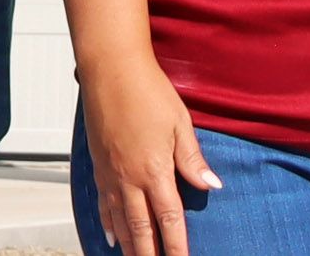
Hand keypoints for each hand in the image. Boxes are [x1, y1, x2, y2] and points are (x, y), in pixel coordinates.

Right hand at [79, 54, 217, 255]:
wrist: (111, 71)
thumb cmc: (148, 92)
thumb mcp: (180, 124)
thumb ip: (192, 159)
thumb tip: (211, 185)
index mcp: (155, 171)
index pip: (169, 219)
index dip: (177, 244)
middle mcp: (129, 179)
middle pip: (141, 228)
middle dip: (149, 254)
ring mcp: (111, 175)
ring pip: (120, 222)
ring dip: (129, 245)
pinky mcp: (98, 167)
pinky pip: (103, 205)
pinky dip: (108, 224)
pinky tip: (111, 236)